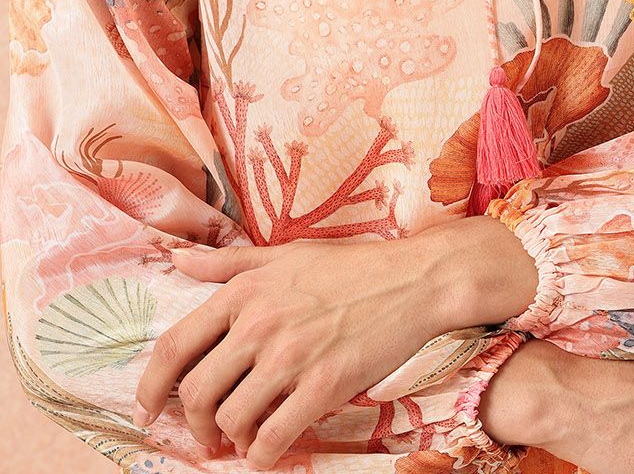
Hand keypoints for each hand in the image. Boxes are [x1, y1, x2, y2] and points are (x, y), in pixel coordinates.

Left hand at [132, 231, 454, 468]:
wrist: (413, 280)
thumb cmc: (350, 266)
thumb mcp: (285, 254)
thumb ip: (227, 262)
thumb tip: (175, 259)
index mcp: (245, 291)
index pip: (176, 345)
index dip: (150, 386)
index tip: (147, 409)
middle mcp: (260, 323)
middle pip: (197, 392)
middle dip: (195, 424)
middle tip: (207, 434)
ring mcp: (291, 356)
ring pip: (231, 420)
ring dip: (231, 440)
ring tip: (244, 438)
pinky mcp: (323, 386)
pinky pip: (273, 438)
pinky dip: (262, 455)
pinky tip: (269, 449)